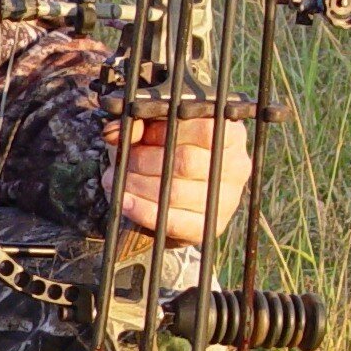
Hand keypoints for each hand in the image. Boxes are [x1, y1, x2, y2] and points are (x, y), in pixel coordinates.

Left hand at [103, 114, 251, 246]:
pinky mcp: (210, 227)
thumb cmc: (165, 150)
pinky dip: (144, 211)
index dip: (167, 131)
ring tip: (113, 180)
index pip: (204, 128)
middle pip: (186, 161)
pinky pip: (174, 222)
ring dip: (138, 185)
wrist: (169, 194)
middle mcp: (236, 166)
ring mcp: (227, 200)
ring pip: (177, 192)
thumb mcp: (152, 129)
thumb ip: (138, 124)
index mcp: (230, 134)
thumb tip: (115, 132)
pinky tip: (125, 202)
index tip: (143, 135)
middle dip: (144, 160)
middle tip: (121, 161)